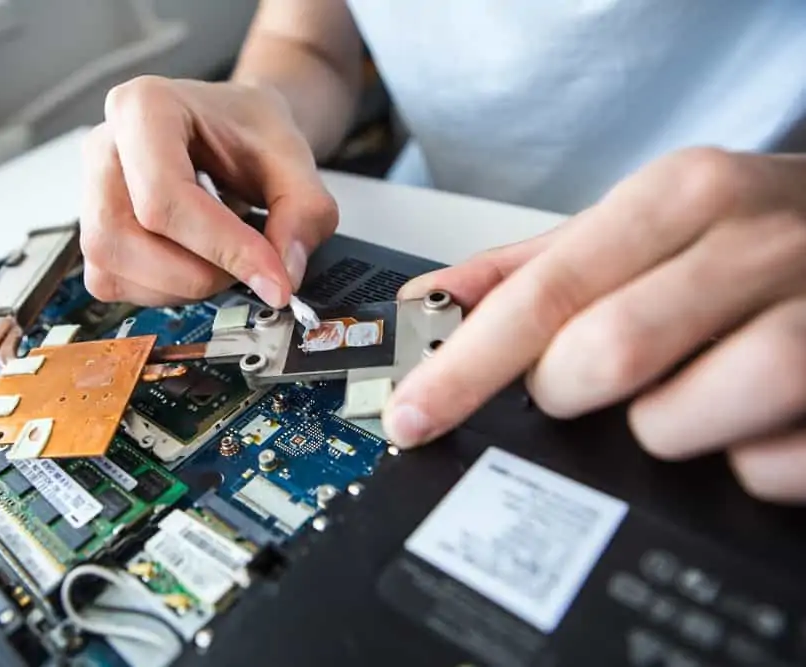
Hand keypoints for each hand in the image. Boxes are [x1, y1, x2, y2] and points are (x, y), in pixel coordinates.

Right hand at [80, 76, 337, 307]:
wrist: (233, 129)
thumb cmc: (249, 131)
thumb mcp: (293, 157)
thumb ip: (304, 212)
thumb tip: (284, 276)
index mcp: (144, 107)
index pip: (164, 196)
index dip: (223, 247)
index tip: (274, 278)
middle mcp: (104, 147)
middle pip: (131, 237)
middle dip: (202, 272)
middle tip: (252, 264)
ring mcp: (91, 192)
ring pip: (115, 267)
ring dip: (183, 285)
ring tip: (225, 259)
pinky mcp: (92, 235)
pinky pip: (113, 283)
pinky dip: (164, 292)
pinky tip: (195, 265)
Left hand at [384, 148, 805, 502]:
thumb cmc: (746, 233)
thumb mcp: (642, 224)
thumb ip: (531, 266)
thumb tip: (427, 303)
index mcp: (683, 196)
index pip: (544, 293)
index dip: (464, 367)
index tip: (413, 416)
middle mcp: (754, 244)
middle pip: (604, 356)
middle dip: (565, 393)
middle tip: (576, 387)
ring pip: (678, 419)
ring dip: (653, 428)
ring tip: (672, 398)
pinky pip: (763, 469)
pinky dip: (730, 464)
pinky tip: (737, 427)